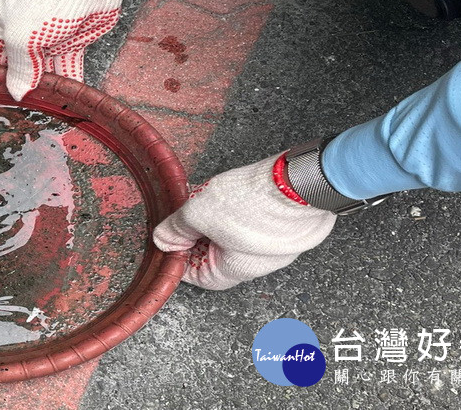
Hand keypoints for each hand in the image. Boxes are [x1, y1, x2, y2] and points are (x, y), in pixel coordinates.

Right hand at [0, 0, 144, 99]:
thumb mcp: (22, 39)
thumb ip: (19, 69)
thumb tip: (17, 92)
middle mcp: (16, 28)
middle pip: (6, 62)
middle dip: (9, 83)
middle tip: (11, 106)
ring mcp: (42, 35)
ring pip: (37, 68)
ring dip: (40, 86)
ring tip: (40, 106)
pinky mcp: (68, 40)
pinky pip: (64, 66)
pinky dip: (65, 81)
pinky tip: (65, 96)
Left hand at [152, 153, 336, 289]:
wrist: (298, 184)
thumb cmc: (254, 206)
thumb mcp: (199, 214)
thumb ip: (177, 228)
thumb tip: (163, 240)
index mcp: (236, 271)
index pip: (199, 277)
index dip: (180, 259)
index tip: (169, 241)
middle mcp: (259, 263)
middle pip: (216, 254)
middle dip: (197, 234)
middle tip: (185, 215)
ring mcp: (275, 242)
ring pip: (234, 235)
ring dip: (216, 218)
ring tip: (204, 198)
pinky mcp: (285, 222)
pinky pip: (252, 221)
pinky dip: (235, 209)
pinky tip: (227, 192)